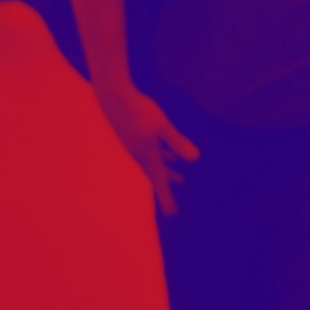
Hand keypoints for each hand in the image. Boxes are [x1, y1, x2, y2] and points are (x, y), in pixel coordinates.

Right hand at [95, 85, 199, 216]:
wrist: (114, 96)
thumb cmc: (140, 110)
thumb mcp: (163, 126)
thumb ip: (178, 142)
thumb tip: (195, 159)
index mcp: (146, 155)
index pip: (159, 181)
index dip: (166, 197)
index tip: (172, 213)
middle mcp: (139, 154)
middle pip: (156, 175)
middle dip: (168, 187)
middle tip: (175, 204)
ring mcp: (134, 146)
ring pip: (154, 163)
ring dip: (168, 171)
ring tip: (180, 178)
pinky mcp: (133, 136)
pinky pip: (150, 152)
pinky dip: (161, 156)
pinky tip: (168, 152)